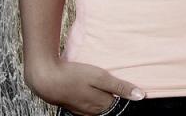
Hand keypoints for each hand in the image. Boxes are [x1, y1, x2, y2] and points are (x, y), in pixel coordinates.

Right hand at [27, 58, 143, 114]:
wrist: (45, 79)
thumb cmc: (73, 75)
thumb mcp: (100, 77)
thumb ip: (120, 86)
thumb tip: (140, 96)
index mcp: (101, 104)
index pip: (120, 104)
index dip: (125, 95)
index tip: (130, 86)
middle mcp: (92, 111)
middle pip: (109, 106)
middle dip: (114, 97)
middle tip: (117, 84)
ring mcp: (80, 109)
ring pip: (98, 106)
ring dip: (103, 97)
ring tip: (104, 86)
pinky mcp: (72, 105)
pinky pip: (87, 104)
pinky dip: (92, 98)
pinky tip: (90, 89)